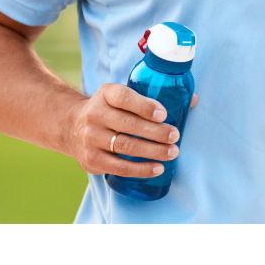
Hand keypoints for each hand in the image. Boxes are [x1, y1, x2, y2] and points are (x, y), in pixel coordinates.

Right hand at [63, 83, 197, 177]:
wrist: (72, 127)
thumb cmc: (111, 109)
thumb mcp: (123, 95)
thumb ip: (153, 96)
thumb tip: (192, 100)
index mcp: (106, 95)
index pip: (123, 98)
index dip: (144, 106)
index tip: (164, 114)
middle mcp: (94, 115)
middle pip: (128, 124)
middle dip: (155, 132)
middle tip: (175, 136)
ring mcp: (91, 139)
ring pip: (125, 146)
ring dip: (152, 151)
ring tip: (173, 152)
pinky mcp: (91, 160)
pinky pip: (118, 166)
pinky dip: (140, 169)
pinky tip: (158, 168)